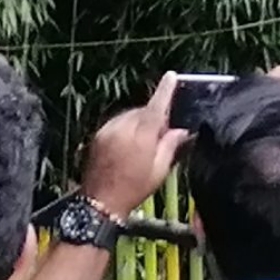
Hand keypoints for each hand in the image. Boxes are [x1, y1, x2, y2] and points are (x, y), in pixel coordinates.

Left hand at [82, 73, 190, 208]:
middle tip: (162, 135)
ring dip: (139, 123)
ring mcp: (108, 130)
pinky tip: (129, 146)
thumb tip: (180, 130)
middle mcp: (123, 128)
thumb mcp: (159, 170)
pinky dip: (126, 128)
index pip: (156, 106)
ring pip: (130, 116)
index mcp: (141, 135)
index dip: (166, 90)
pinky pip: (117, 123)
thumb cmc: (133, 190)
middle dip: (153, 117)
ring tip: (143, 146)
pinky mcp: (98, 135)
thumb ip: (170, 145)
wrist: (101, 202)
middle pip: (143, 110)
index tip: (171, 77)